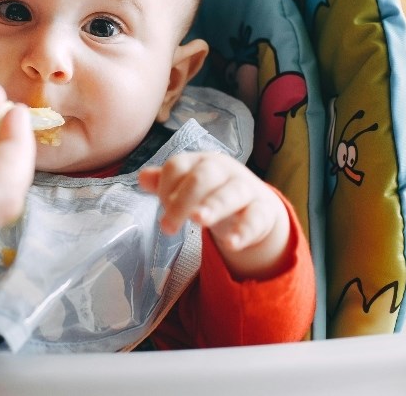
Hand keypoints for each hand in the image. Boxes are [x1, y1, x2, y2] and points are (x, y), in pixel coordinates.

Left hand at [139, 152, 291, 278]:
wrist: (256, 203)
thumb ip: (165, 184)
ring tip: (198, 220)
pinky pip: (254, 218)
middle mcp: (223, 170)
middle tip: (168, 226)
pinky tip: (231, 244)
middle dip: (184, 199)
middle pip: (202, 177)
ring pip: (231, 193)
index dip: (166, 186)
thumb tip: (142, 178)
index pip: (178, 166)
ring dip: (213, 206)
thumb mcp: (188, 187)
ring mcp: (245, 188)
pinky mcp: (263, 210)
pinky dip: (243, 231)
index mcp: (200, 162)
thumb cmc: (212, 192)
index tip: (162, 206)